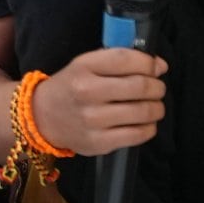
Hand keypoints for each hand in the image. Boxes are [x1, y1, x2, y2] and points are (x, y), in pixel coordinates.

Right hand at [31, 48, 167, 156]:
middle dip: (157, 87)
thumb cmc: (72, 86)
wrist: (43, 117)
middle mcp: (87, 92)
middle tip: (157, 88)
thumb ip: (120, 60)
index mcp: (84, 67)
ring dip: (157, 107)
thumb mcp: (87, 64)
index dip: (149, 63)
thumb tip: (160, 66)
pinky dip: (150, 127)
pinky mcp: (98, 143)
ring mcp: (92, 120)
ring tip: (153, 105)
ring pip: (143, 111)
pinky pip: (138, 134)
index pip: (126, 59)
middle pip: (140, 86)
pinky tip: (145, 122)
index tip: (157, 67)